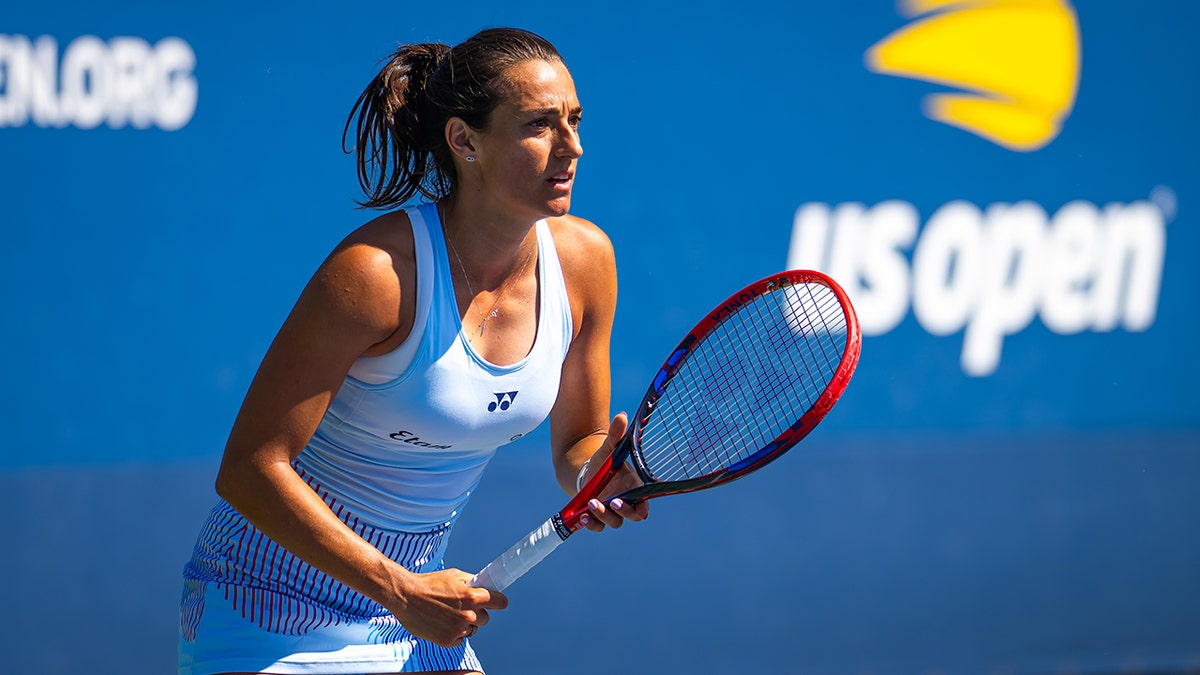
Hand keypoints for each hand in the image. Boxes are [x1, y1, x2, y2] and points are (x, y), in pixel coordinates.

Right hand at [388, 567, 508, 647]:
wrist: (406, 597)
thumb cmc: (429, 584)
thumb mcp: (454, 575)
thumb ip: (473, 583)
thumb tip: (486, 587)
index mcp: (472, 597)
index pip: (500, 602)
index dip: (498, 601)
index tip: (496, 602)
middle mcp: (468, 614)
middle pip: (486, 618)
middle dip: (477, 613)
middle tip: (462, 606)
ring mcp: (458, 629)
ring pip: (472, 629)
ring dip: (465, 624)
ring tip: (448, 614)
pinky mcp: (448, 640)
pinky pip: (460, 639)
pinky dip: (454, 633)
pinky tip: (442, 622)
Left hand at [577, 412, 649, 532]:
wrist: (587, 471)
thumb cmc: (604, 461)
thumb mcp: (608, 448)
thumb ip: (616, 435)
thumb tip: (622, 415)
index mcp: (633, 488)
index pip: (644, 504)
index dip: (643, 508)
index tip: (640, 508)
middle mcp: (624, 502)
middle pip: (631, 516)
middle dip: (624, 511)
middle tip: (614, 502)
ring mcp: (610, 511)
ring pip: (613, 522)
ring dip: (604, 516)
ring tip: (592, 504)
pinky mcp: (596, 517)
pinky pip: (597, 526)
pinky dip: (591, 524)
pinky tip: (583, 517)